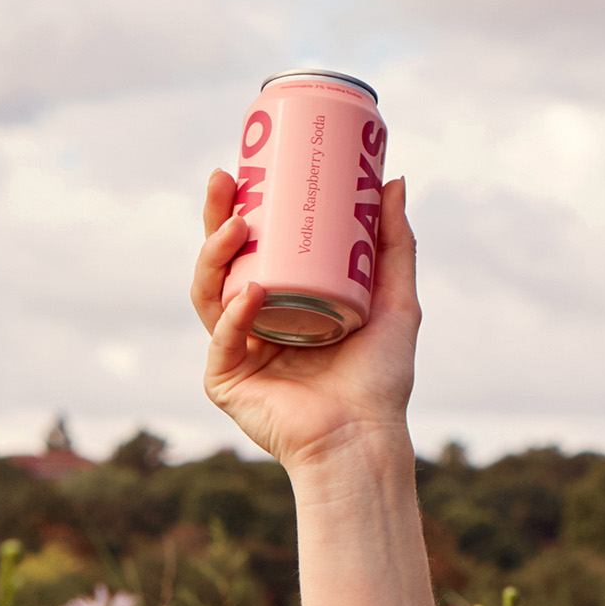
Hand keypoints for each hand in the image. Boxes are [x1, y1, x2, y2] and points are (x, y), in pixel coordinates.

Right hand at [190, 170, 419, 474]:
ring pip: (208, 293)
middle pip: (221, 261)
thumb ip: (394, 244)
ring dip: (214, 255)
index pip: (253, 247)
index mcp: (282, 302)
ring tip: (237, 226)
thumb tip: (392, 180)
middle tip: (222, 179)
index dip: (242, 206)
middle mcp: (254, 322)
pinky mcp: (226, 380)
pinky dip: (235, 315)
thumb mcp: (396, 300)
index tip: (248, 165)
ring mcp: (236, 351)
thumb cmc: (381, 380)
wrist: (366, 439)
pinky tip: (249, 294)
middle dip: (214, 218)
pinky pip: (223, 339)